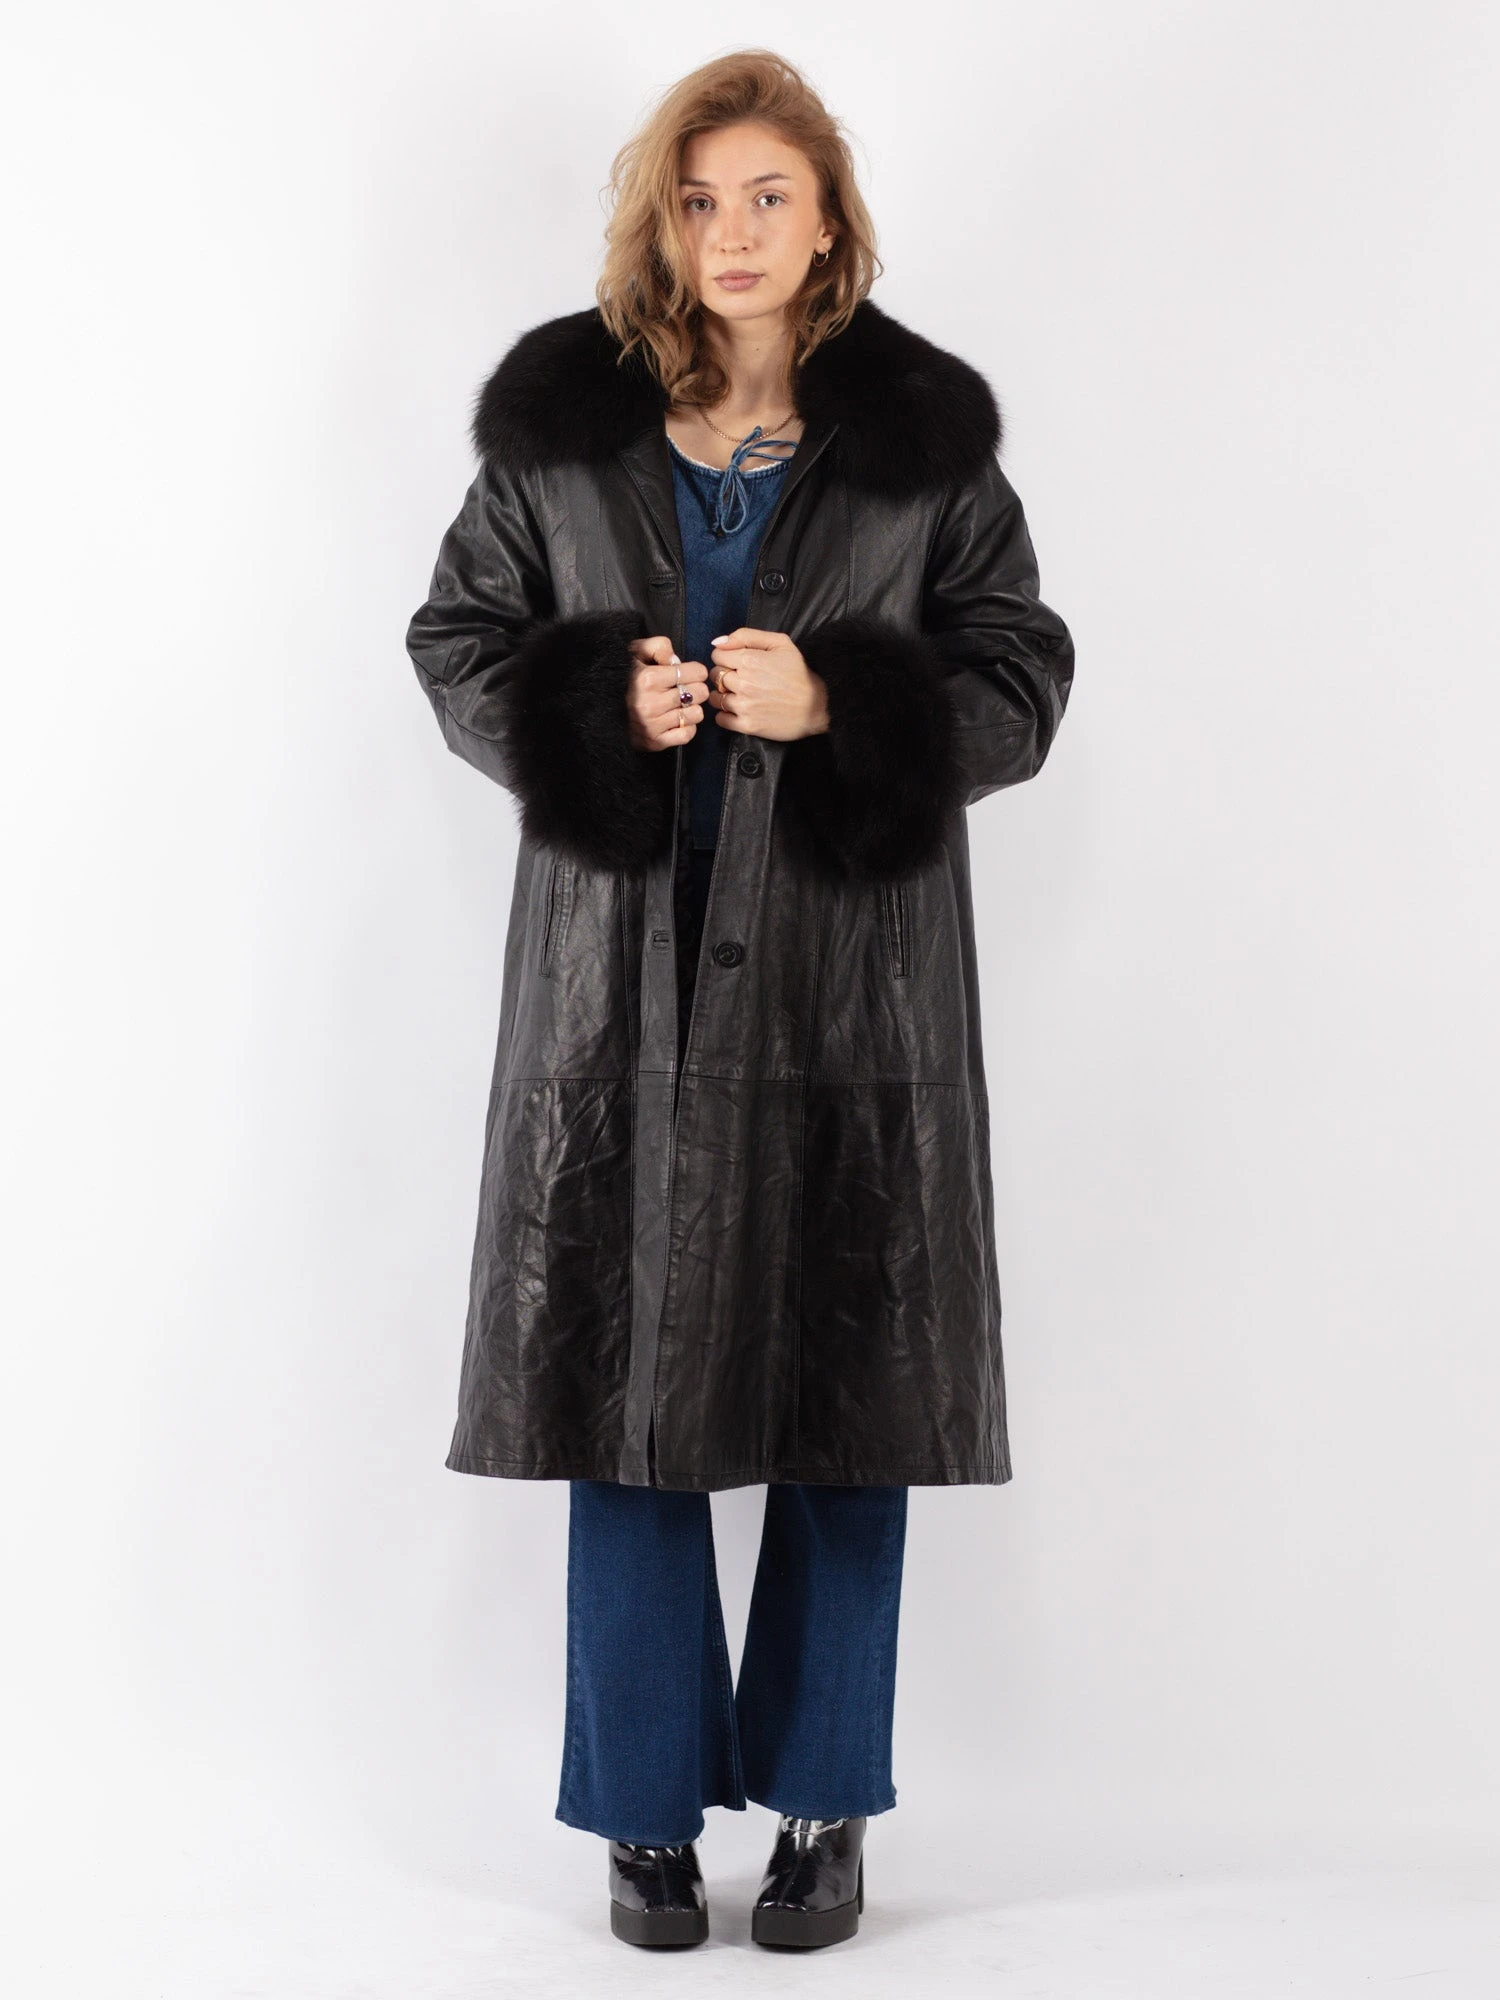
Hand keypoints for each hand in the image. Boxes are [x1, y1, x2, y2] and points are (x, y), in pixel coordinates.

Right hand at [627, 635, 709, 749]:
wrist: (609, 710)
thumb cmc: (632, 678)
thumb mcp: (639, 653)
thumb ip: (659, 647)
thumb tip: (676, 660)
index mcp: (647, 678)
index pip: (697, 672)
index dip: (696, 671)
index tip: (687, 674)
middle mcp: (650, 703)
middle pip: (701, 693)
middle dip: (695, 689)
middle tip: (683, 690)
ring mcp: (653, 724)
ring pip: (697, 714)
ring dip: (690, 709)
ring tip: (677, 705)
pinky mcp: (657, 741)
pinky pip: (689, 734)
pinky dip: (686, 727)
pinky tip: (674, 721)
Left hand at [706, 628, 829, 740]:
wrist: (817, 706)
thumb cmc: (799, 672)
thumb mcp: (780, 643)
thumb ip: (746, 636)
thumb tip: (717, 642)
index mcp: (749, 660)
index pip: (717, 655)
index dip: (725, 657)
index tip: (736, 663)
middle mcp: (743, 683)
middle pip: (715, 676)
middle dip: (724, 675)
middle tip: (741, 679)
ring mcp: (744, 706)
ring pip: (715, 697)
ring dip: (723, 695)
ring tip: (739, 695)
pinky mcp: (747, 725)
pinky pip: (720, 719)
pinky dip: (724, 715)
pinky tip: (738, 710)